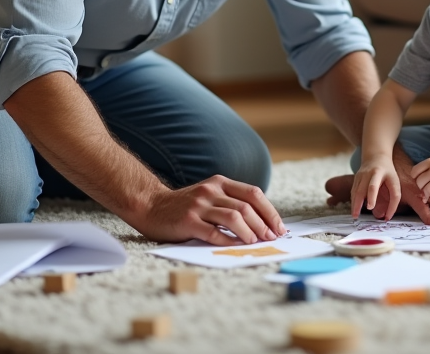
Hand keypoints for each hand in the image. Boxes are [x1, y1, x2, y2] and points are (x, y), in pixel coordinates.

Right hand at [134, 175, 285, 245]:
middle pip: (246, 207)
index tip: (279, 227)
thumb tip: (262, 223)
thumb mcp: (210, 195)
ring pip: (233, 217)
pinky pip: (213, 232)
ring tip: (255, 243)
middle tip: (271, 238)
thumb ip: (230, 203)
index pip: (253, 194)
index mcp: (220, 183)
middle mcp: (211, 191)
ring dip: (249, 232)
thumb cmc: (185, 206)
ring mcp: (199, 205)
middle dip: (263, 224)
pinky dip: (227, 241)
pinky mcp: (188, 221)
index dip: (269, 211)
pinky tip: (234, 246)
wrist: (150, 206)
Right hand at [350, 157, 400, 219]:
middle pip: (360, 189)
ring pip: (355, 191)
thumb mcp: (395, 182)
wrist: (376, 156)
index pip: (373, 186)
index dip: (372, 197)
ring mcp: (359, 176)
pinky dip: (353, 200)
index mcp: (378, 173)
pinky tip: (355, 208)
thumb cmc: (388, 172)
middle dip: (357, 203)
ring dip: (354, 204)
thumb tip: (388, 217)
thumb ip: (394, 198)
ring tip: (354, 216)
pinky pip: (353, 191)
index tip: (370, 207)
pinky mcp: (355, 179)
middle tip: (356, 216)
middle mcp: (366, 174)